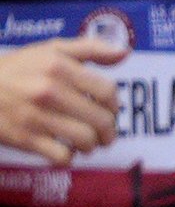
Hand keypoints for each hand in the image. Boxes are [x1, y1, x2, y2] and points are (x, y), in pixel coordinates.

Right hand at [0, 28, 122, 163]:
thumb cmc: (17, 70)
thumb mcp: (49, 50)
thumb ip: (89, 49)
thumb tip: (123, 52)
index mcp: (57, 66)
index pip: (107, 92)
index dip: (114, 105)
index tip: (109, 109)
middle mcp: (48, 90)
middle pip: (102, 120)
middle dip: (108, 130)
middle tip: (103, 132)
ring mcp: (36, 116)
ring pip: (87, 140)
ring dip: (92, 145)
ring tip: (86, 141)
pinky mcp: (25, 138)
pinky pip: (63, 157)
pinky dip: (68, 157)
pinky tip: (64, 149)